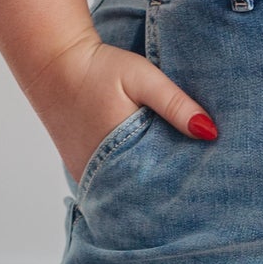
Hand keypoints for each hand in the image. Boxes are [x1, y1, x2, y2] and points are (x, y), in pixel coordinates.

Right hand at [25, 35, 216, 181]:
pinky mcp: (81, 173)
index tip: (207, 190)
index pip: (162, 189)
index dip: (185, 190)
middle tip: (198, 199)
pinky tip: (146, 180)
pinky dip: (128, 186)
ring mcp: (88, 178)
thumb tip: (210, 133)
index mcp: (121, 157)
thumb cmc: (99, 69)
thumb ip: (175, 104)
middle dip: (168, 197)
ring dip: (147, 193)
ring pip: (126, 197)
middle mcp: (101, 176)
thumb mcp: (143, 78)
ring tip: (176, 193)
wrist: (53, 64)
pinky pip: (110, 189)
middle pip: (144, 199)